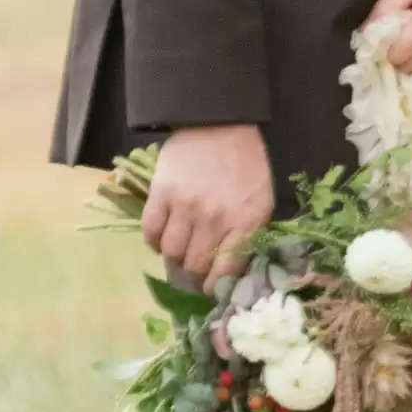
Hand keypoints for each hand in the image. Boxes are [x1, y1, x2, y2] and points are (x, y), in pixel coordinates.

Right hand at [140, 123, 274, 283]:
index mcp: (245, 221)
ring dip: (174, 258)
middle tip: (193, 270)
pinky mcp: (161, 194)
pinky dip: (154, 242)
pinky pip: (150, 232)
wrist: (220, 123)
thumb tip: (232, 270)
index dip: (215, 287)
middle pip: (195, 266)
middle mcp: (214, 219)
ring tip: (179, 252)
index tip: (210, 289)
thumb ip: (249, 234)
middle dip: (194, 274)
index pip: (225, 272)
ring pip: (171, 253)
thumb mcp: (262, 200)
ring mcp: (185, 206)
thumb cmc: (246, 164)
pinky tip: (162, 238)